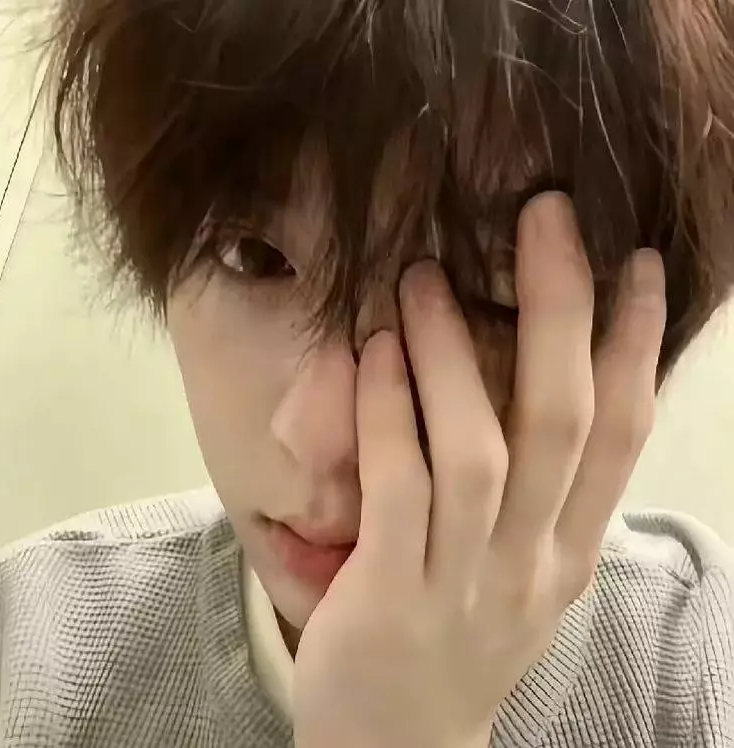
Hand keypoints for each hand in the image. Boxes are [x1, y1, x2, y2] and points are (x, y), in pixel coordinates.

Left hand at [293, 193, 666, 747]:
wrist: (398, 746)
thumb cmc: (457, 639)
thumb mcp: (521, 572)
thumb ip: (536, 493)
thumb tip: (538, 385)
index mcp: (569, 551)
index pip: (621, 436)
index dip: (635, 345)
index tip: (635, 266)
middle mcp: (531, 560)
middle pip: (561, 422)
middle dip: (561, 313)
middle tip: (549, 219)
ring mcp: (464, 580)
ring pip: (477, 449)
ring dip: (454, 354)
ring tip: (427, 276)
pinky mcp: (392, 594)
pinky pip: (398, 487)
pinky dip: (390, 411)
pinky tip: (379, 349)